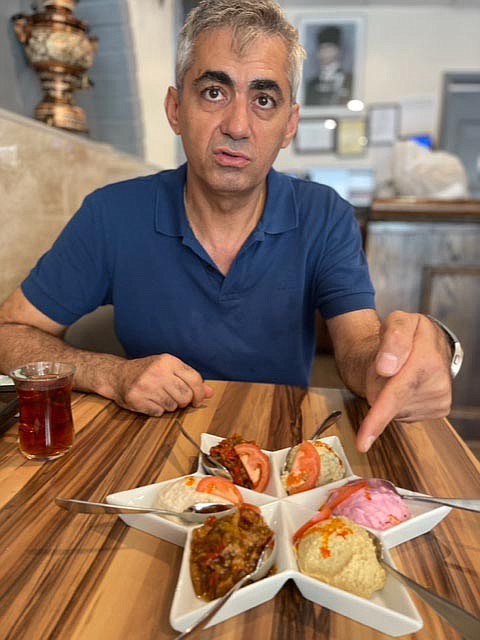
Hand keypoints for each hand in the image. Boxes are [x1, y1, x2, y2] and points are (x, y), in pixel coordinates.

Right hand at [111, 354, 213, 415]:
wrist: (117, 375)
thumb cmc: (147, 372)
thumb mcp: (169, 369)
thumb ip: (190, 379)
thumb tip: (209, 393)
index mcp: (168, 361)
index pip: (194, 379)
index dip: (199, 393)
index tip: (197, 400)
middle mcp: (158, 371)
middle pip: (185, 396)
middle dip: (183, 401)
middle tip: (175, 398)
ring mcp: (146, 385)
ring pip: (173, 406)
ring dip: (169, 405)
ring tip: (159, 396)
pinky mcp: (137, 399)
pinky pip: (158, 412)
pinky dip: (157, 410)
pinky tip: (150, 401)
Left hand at [357, 311, 451, 451]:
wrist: (426, 343)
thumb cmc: (407, 334)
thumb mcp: (397, 322)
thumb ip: (391, 339)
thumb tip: (387, 367)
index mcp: (426, 356)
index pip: (397, 392)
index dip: (378, 418)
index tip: (364, 440)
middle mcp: (438, 380)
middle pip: (388, 400)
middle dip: (377, 386)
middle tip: (385, 365)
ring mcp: (440, 397)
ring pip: (395, 410)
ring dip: (388, 393)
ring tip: (399, 373)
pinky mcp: (439, 409)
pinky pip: (404, 414)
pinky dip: (398, 402)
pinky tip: (407, 386)